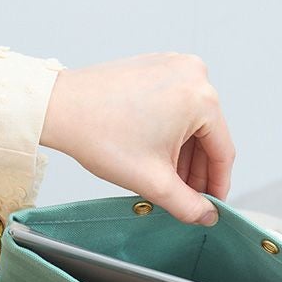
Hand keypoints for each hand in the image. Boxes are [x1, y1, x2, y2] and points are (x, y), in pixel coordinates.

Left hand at [39, 54, 234, 225]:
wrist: (59, 108)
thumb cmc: (99, 133)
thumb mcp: (152, 181)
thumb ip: (187, 204)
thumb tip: (206, 215)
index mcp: (202, 97)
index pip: (222, 152)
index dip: (217, 186)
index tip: (210, 205)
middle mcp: (193, 74)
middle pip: (207, 136)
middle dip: (195, 171)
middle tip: (183, 198)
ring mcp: (173, 66)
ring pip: (189, 123)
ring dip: (181, 154)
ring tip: (163, 178)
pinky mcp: (155, 66)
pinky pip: (174, 106)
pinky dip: (168, 132)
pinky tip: (153, 154)